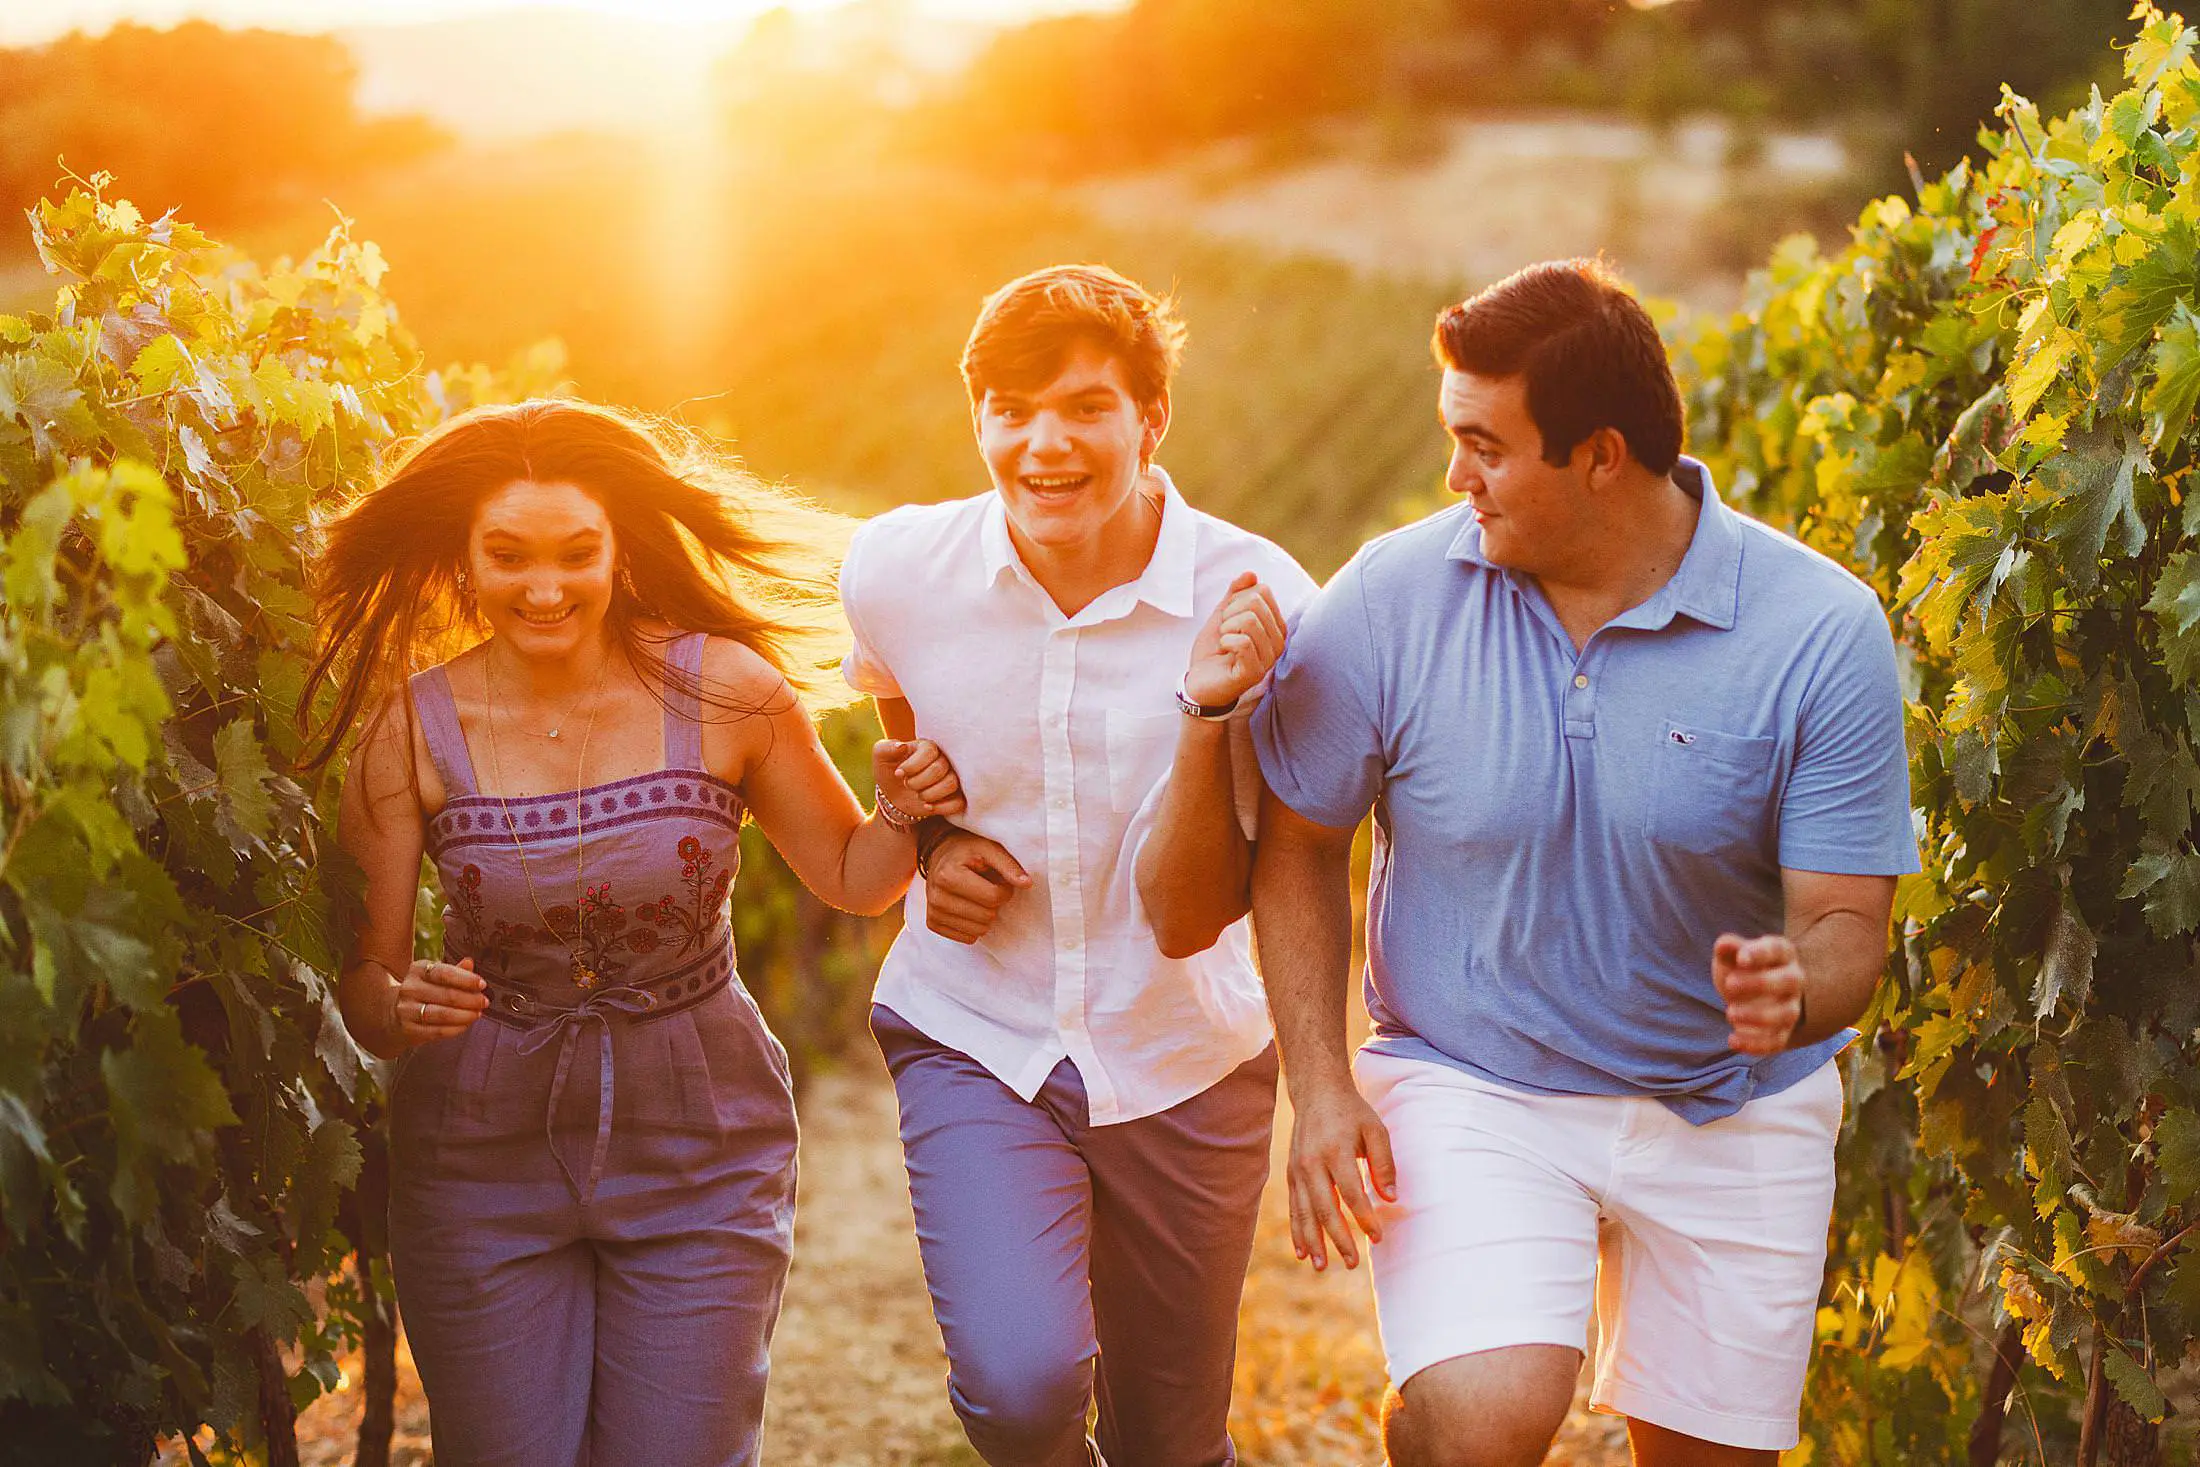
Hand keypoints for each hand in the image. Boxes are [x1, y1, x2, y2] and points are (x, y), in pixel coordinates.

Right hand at [391, 956, 487, 1046]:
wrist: (396, 1015)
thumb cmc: (425, 992)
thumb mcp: (437, 977)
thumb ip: (455, 971)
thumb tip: (470, 962)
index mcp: (418, 970)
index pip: (444, 973)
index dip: (466, 979)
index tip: (483, 985)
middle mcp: (409, 988)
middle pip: (447, 995)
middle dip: (471, 999)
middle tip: (485, 1002)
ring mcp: (406, 1010)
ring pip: (442, 1014)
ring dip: (465, 1015)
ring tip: (478, 1014)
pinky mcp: (408, 1029)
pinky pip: (437, 1031)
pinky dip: (456, 1028)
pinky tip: (466, 1024)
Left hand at [874, 738, 965, 818]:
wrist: (894, 796)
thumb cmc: (889, 772)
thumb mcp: (880, 757)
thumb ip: (885, 748)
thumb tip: (901, 746)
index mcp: (927, 747)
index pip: (929, 751)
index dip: (912, 765)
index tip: (898, 773)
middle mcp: (944, 760)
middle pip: (939, 768)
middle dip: (918, 782)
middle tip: (907, 785)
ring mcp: (952, 778)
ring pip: (951, 784)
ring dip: (929, 794)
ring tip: (918, 795)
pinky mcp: (956, 796)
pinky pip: (959, 802)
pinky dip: (941, 807)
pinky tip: (927, 806)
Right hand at [923, 830, 1030, 942]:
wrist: (940, 854)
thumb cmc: (968, 850)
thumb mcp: (989, 848)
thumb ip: (1009, 865)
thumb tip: (1027, 884)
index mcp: (948, 876)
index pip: (993, 898)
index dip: (1005, 890)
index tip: (1000, 880)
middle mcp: (936, 896)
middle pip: (986, 917)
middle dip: (994, 903)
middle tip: (988, 887)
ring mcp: (933, 912)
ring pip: (978, 931)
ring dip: (985, 915)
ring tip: (977, 896)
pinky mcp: (933, 924)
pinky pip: (967, 938)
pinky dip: (974, 925)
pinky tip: (968, 907)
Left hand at [1183, 570, 1286, 708]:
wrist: (1199, 682)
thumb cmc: (1213, 650)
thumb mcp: (1222, 615)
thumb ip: (1235, 594)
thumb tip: (1250, 574)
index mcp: (1274, 625)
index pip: (1262, 591)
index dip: (1236, 599)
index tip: (1228, 619)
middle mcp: (1278, 641)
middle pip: (1256, 602)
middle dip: (1229, 613)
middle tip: (1224, 632)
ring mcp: (1269, 658)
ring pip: (1250, 620)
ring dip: (1226, 628)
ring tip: (1225, 642)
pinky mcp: (1255, 672)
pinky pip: (1243, 642)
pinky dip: (1226, 641)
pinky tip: (1224, 651)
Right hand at [1286, 1080, 1396, 1271]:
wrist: (1317, 1092)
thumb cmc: (1352, 1113)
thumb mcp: (1375, 1130)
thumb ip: (1384, 1164)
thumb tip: (1391, 1199)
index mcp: (1335, 1151)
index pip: (1351, 1192)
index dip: (1364, 1217)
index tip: (1379, 1237)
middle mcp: (1312, 1163)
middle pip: (1324, 1207)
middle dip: (1338, 1238)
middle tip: (1352, 1262)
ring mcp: (1297, 1169)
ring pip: (1304, 1212)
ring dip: (1313, 1241)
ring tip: (1321, 1266)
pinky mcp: (1290, 1174)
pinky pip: (1294, 1207)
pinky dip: (1297, 1230)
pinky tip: (1302, 1251)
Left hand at [1713, 933, 1805, 1054]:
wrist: (1748, 994)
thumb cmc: (1740, 968)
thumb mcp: (1731, 956)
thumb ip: (1729, 949)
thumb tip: (1723, 944)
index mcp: (1781, 954)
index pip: (1777, 950)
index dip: (1761, 954)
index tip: (1741, 958)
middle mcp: (1792, 980)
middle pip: (1789, 981)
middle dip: (1760, 983)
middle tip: (1729, 984)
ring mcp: (1790, 1007)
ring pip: (1786, 1014)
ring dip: (1758, 1016)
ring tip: (1729, 1013)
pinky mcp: (1782, 1032)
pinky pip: (1777, 1041)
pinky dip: (1756, 1045)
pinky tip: (1732, 1040)